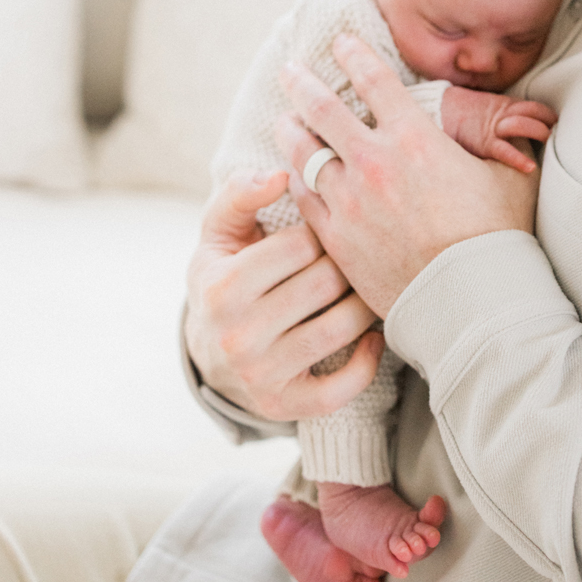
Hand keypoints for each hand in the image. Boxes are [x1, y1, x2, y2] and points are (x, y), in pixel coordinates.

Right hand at [185, 171, 384, 421]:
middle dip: (347, 263)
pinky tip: (372, 337)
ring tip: (367, 286)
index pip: (299, 245)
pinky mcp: (285, 406)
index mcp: (222, 287)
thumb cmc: (225, 271)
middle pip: (324, 284)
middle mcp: (237, 336)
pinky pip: (340, 389)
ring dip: (364, 304)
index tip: (326, 229)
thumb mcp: (220, 230)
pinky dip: (367, 361)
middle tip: (360, 253)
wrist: (209, 347)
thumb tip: (279, 174)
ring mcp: (260, 376)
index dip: (321, 230)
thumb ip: (241, 193)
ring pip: (339, 328)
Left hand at [277, 34, 540, 317]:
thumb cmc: (496, 238)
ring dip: (290, 131)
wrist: (471, 303)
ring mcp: (350, 202)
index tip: (341, 41)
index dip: (353, 53)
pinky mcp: (336, 239)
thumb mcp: (508, 176)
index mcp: (416, 138)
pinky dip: (296, 180)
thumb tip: (522, 121)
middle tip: (290, 71)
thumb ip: (502, 141)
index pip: (374, 79)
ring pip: (303, 154)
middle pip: (322, 109)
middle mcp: (375, 163)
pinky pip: (303, 198)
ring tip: (284, 121)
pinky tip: (295, 174)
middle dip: (302, 83)